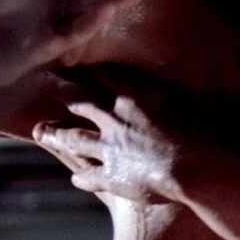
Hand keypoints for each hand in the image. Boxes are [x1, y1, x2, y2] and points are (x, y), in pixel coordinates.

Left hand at [32, 73, 186, 202]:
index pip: (105, 78)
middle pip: (80, 103)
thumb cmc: (198, 133)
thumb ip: (176, 92)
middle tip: (44, 82)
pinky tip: (75, 179)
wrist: (190, 168)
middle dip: (62, 92)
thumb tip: (190, 77)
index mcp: (133, 99)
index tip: (75, 60)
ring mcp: (109, 149)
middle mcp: (114, 120)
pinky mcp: (111, 176)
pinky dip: (82, 178)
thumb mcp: (188, 102)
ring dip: (56, 135)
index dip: (89, 69)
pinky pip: (90, 176)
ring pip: (74, 139)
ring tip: (41, 132)